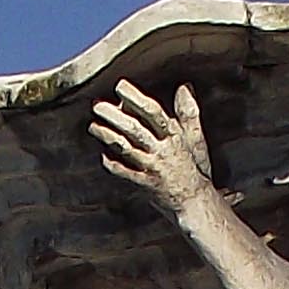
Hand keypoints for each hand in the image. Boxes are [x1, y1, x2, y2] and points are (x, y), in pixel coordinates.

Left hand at [93, 82, 216, 213]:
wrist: (196, 201)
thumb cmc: (194, 167)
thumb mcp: (195, 137)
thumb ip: (188, 112)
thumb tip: (184, 87)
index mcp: (173, 135)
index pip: (153, 112)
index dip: (136, 98)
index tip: (120, 86)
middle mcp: (162, 150)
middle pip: (136, 129)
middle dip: (115, 116)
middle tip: (97, 105)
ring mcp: (153, 167)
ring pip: (127, 149)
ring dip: (108, 137)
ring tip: (93, 126)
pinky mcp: (146, 184)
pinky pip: (126, 173)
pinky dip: (113, 165)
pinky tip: (102, 155)